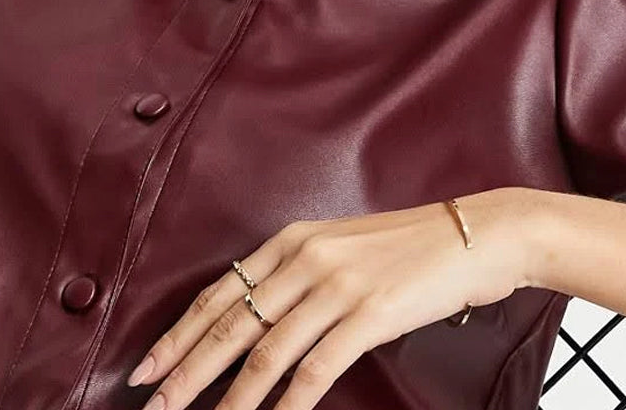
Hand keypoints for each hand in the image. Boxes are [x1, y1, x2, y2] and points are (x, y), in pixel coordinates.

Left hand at [125, 187, 534, 409]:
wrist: (478, 233)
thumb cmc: (416, 242)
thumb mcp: (350, 243)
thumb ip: (306, 270)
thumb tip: (264, 316)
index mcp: (299, 237)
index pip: (223, 291)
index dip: (180, 333)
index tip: (147, 367)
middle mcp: (311, 255)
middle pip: (233, 322)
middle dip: (186, 369)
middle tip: (152, 405)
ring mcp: (339, 283)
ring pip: (266, 351)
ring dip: (228, 397)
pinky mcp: (370, 311)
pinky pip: (315, 368)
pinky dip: (286, 403)